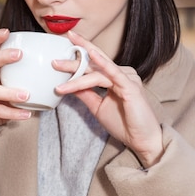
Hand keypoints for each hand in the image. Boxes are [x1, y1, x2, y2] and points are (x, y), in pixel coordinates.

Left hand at [54, 31, 162, 167]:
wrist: (141, 140)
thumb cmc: (123, 123)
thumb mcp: (97, 107)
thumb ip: (85, 93)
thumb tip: (68, 84)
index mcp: (114, 77)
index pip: (91, 65)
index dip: (76, 58)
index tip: (58, 55)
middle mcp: (121, 73)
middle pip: (92, 63)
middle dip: (72, 59)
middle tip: (53, 58)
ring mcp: (126, 78)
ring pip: (96, 71)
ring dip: (76, 71)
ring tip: (58, 67)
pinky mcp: (130, 86)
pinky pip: (113, 73)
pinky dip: (101, 63)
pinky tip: (91, 55)